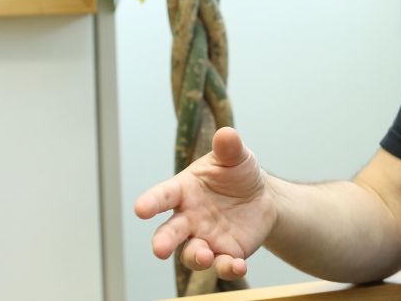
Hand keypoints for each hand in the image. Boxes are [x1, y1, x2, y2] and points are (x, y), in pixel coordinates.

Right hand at [134, 127, 277, 279]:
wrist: (260, 196)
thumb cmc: (236, 174)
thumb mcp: (235, 157)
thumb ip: (229, 148)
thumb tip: (227, 133)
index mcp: (184, 191)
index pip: (163, 196)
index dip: (150, 202)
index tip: (141, 209)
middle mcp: (189, 218)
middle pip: (169, 232)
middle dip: (163, 241)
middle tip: (159, 249)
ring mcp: (205, 238)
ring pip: (192, 253)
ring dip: (196, 258)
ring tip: (205, 257)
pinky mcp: (225, 252)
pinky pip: (223, 264)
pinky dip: (228, 267)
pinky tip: (238, 265)